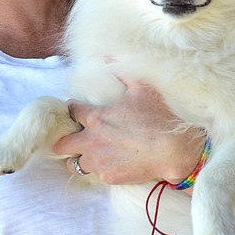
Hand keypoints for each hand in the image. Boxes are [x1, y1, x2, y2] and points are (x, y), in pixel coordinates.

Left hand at [52, 79, 203, 184]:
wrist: (173, 150)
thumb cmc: (159, 116)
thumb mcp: (143, 88)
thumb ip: (122, 73)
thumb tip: (109, 56)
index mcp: (95, 118)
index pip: (71, 111)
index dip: (73, 109)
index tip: (78, 110)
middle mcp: (90, 141)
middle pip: (61, 144)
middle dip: (65, 139)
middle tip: (75, 136)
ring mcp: (98, 162)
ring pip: (73, 164)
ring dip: (79, 157)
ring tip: (90, 154)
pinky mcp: (108, 177)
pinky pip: (96, 174)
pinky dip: (100, 169)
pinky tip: (112, 163)